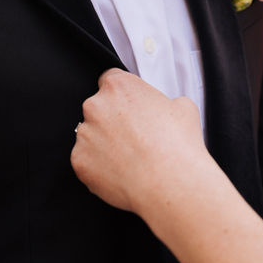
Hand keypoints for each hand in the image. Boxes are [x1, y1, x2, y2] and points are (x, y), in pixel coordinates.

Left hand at [70, 69, 208, 221]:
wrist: (169, 183)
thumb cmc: (176, 145)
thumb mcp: (184, 107)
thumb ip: (166, 102)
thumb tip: (167, 110)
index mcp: (119, 86)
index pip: (110, 79)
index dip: (121, 94)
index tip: (127, 105)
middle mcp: (96, 106)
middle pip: (98, 108)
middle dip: (112, 120)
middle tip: (135, 135)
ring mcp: (85, 135)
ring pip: (91, 136)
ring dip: (104, 143)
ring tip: (130, 157)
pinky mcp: (79, 161)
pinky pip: (86, 161)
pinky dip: (99, 166)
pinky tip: (122, 171)